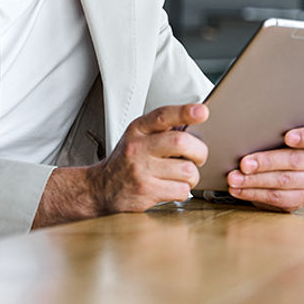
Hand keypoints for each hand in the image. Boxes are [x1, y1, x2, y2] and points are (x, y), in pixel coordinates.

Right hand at [86, 103, 209, 212]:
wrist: (102, 188)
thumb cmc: (127, 160)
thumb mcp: (138, 137)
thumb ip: (161, 129)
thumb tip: (196, 120)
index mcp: (138, 129)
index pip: (163, 115)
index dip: (185, 112)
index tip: (202, 111)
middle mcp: (138, 148)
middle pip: (181, 142)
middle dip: (199, 151)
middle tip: (198, 156)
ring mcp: (142, 170)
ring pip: (187, 170)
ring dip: (192, 175)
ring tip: (182, 175)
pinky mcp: (147, 191)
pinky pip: (182, 190)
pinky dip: (183, 190)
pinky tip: (173, 186)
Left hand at [226, 125, 303, 211]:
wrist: (280, 167)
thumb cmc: (276, 143)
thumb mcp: (279, 133)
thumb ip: (272, 130)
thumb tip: (244, 126)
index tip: (288, 137)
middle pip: (295, 161)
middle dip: (266, 162)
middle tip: (244, 163)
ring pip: (283, 181)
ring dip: (255, 181)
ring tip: (234, 178)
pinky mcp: (301, 199)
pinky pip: (276, 198)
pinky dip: (253, 193)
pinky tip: (238, 189)